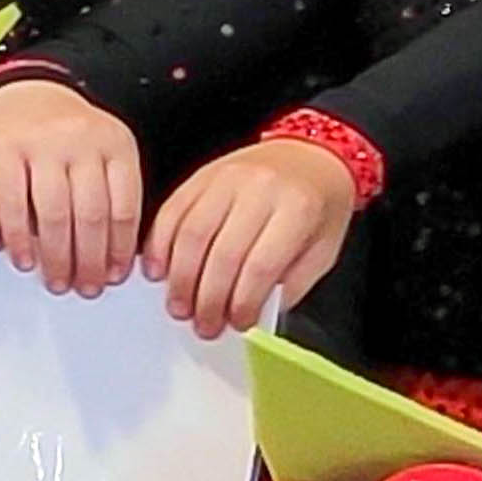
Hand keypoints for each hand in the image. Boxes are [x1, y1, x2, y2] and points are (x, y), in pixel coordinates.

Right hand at [0, 78, 151, 295]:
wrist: (25, 97)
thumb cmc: (69, 141)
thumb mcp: (103, 156)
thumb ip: (115, 195)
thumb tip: (123, 261)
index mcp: (117, 145)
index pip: (126, 207)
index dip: (121, 250)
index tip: (115, 278)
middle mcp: (84, 140)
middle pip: (93, 215)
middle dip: (91, 261)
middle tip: (87, 289)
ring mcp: (44, 143)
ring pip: (56, 213)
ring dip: (58, 257)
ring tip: (58, 282)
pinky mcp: (6, 149)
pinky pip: (14, 204)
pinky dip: (19, 238)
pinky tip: (24, 260)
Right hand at [149, 138, 357, 335]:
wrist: (312, 155)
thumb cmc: (319, 206)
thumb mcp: (322, 251)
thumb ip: (288, 285)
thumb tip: (250, 316)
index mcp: (297, 209)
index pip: (260, 265)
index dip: (243, 302)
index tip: (237, 324)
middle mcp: (259, 188)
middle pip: (222, 253)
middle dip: (208, 298)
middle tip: (202, 325)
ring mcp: (226, 178)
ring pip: (190, 233)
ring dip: (180, 278)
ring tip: (179, 307)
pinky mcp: (202, 174)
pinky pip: (172, 211)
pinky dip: (160, 245)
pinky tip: (159, 271)